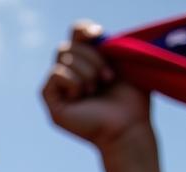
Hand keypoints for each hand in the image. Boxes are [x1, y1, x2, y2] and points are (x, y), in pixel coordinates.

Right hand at [41, 22, 150, 149]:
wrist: (127, 128)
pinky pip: (53, 76)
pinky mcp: (54, 105)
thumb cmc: (131, 99)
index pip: (75, 36)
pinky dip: (72, 81)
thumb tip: (87, 33)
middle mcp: (71, 77)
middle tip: (108, 77)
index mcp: (88, 64)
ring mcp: (61, 92)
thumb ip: (105, 44)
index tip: (99, 34)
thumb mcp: (122, 62)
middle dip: (92, 56)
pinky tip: (82, 96)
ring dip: (86, 71)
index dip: (83, 30)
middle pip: (67, 46)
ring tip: (97, 88)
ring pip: (62, 59)